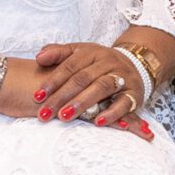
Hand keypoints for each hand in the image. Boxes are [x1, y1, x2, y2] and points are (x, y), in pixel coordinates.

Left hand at [29, 42, 154, 142]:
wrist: (136, 64)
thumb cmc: (99, 64)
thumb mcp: (80, 53)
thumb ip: (59, 53)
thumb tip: (39, 57)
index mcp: (93, 52)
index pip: (71, 65)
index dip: (53, 81)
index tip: (37, 96)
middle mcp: (109, 62)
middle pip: (83, 78)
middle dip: (62, 96)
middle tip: (44, 113)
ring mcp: (123, 76)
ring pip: (102, 87)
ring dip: (82, 103)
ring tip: (64, 116)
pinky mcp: (134, 93)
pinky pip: (124, 103)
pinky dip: (111, 113)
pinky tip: (97, 122)